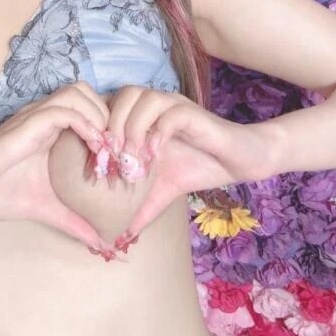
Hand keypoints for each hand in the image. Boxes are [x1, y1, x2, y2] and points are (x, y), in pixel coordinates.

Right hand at [0, 81, 116, 256]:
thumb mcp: (48, 209)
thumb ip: (75, 223)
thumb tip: (105, 248)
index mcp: (50, 130)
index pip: (89, 106)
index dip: (109, 124)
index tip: (120, 156)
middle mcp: (44, 117)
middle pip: (88, 91)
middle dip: (109, 115)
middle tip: (117, 149)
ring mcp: (34, 118)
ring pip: (78, 93)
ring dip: (98, 116)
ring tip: (105, 148)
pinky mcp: (26, 126)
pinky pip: (62, 110)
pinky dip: (84, 123)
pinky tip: (91, 148)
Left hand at [102, 86, 272, 251]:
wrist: (238, 162)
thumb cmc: (198, 167)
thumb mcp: (163, 192)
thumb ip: (141, 209)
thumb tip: (121, 240)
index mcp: (145, 118)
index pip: (111, 107)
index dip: (99, 131)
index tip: (97, 164)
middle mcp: (158, 106)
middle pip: (123, 95)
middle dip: (112, 126)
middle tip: (113, 159)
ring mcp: (176, 107)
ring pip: (144, 97)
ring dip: (133, 127)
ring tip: (134, 158)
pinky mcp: (195, 115)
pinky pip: (172, 113)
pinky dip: (159, 132)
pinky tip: (156, 155)